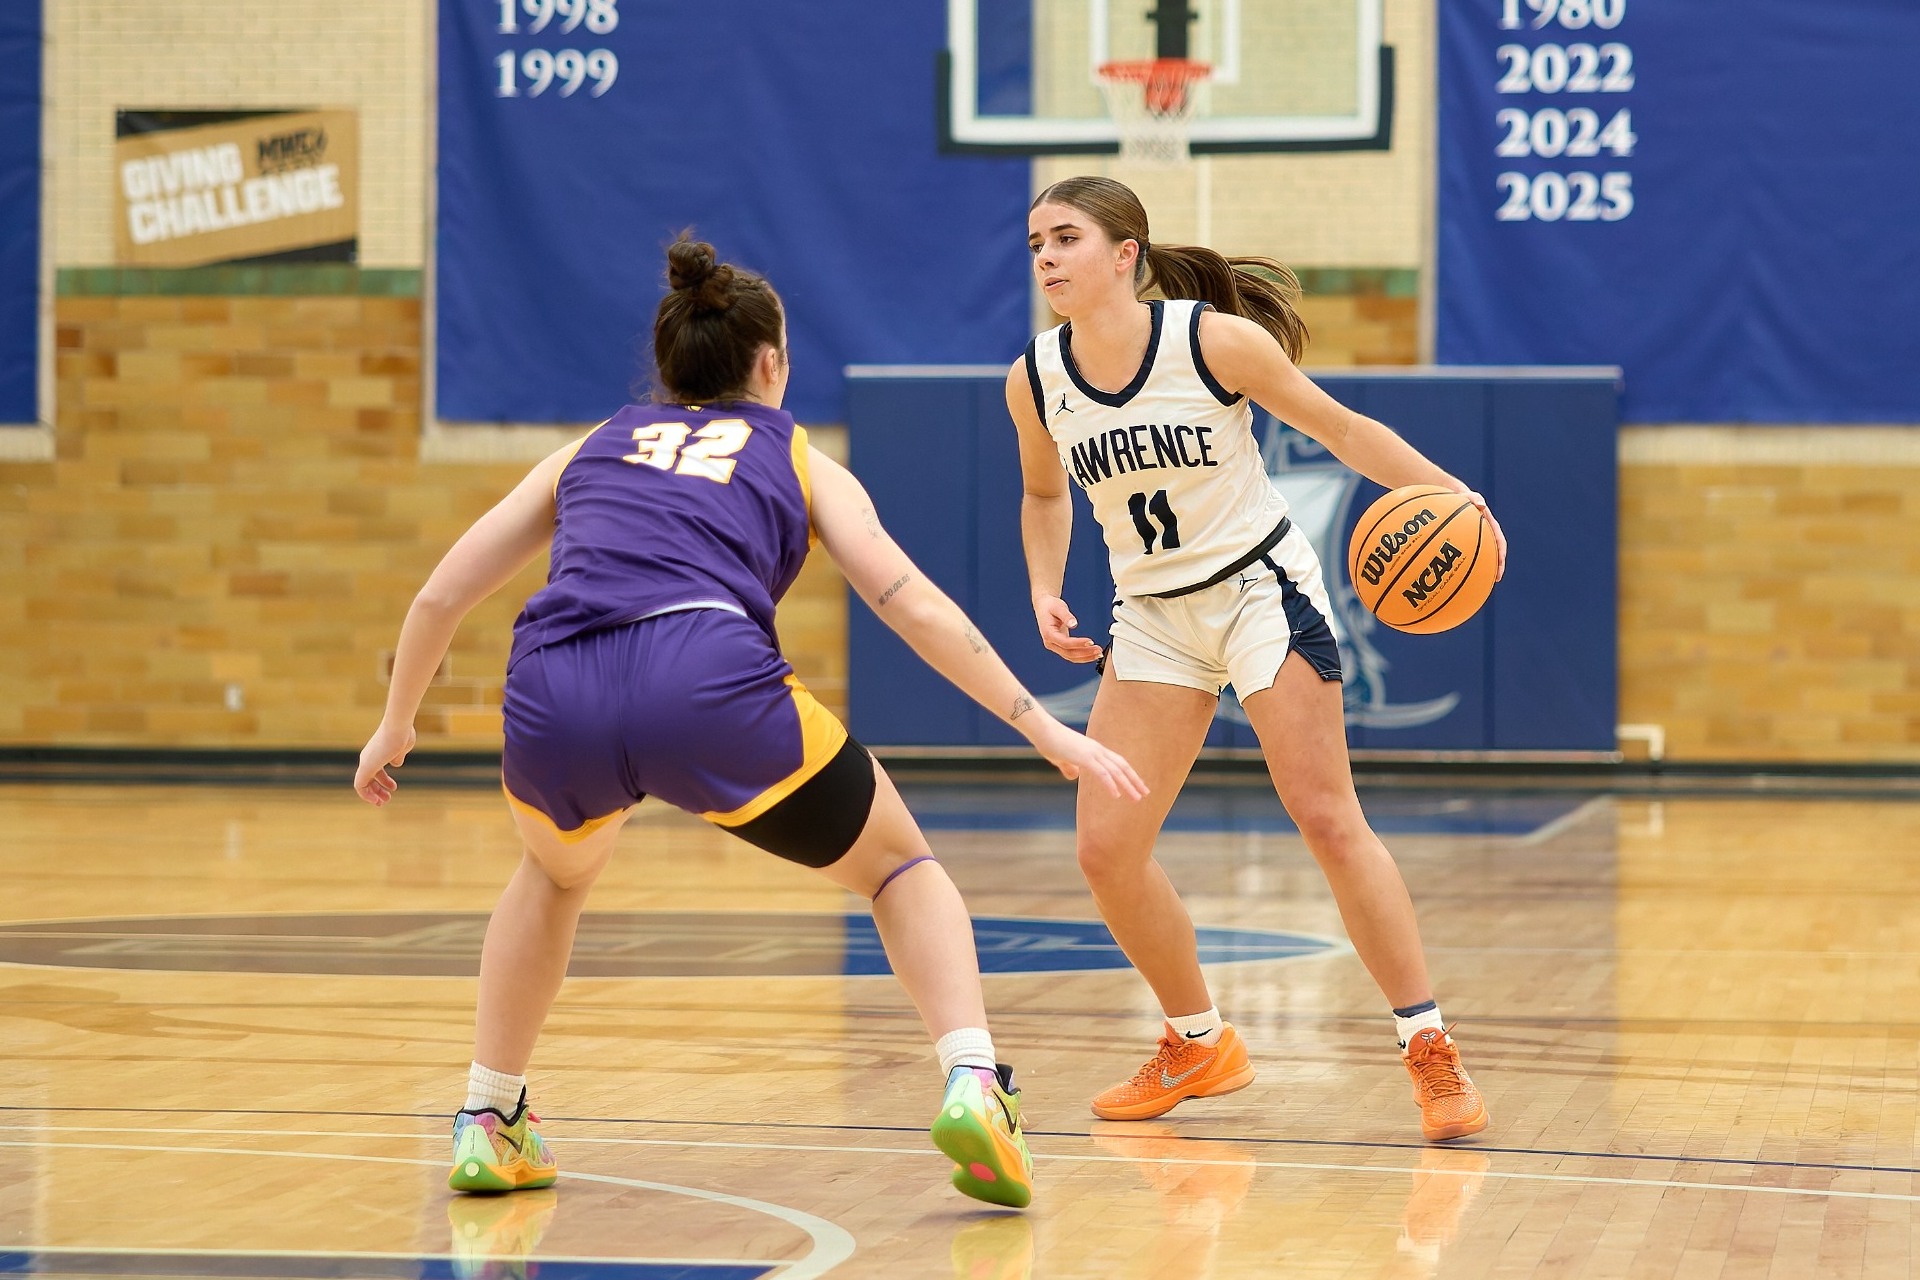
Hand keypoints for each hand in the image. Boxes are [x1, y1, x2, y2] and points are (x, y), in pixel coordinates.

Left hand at [354, 721, 415, 806]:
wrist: (398, 726)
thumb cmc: (402, 734)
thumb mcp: (402, 748)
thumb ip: (398, 756)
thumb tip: (395, 764)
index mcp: (376, 753)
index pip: (375, 770)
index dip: (383, 781)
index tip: (393, 788)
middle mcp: (368, 757)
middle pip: (368, 778)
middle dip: (378, 790)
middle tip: (387, 799)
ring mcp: (366, 762)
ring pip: (363, 783)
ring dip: (372, 795)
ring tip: (382, 802)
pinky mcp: (365, 768)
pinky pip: (360, 785)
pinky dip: (366, 795)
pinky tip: (376, 799)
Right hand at [1027, 718, 1147, 800]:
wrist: (1042, 730)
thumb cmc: (1049, 742)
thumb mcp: (1061, 758)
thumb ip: (1069, 767)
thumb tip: (1074, 776)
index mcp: (1094, 750)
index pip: (1117, 762)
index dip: (1128, 773)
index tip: (1138, 784)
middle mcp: (1097, 750)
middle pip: (1122, 766)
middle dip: (1134, 780)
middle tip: (1145, 793)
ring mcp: (1092, 753)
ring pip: (1115, 771)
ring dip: (1127, 785)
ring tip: (1137, 798)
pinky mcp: (1084, 758)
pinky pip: (1102, 773)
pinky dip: (1111, 784)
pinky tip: (1117, 795)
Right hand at [1033, 594, 1101, 662]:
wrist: (1044, 606)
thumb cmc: (1050, 606)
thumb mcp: (1058, 607)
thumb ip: (1066, 616)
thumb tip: (1074, 624)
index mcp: (1048, 634)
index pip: (1065, 643)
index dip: (1078, 644)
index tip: (1090, 641)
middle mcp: (1050, 643)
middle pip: (1069, 653)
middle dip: (1085, 653)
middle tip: (1099, 650)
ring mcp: (1055, 646)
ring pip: (1071, 657)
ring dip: (1085, 657)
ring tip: (1098, 654)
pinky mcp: (1060, 646)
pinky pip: (1071, 655)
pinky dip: (1082, 656)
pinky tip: (1092, 654)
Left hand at [1461, 491, 1507, 580]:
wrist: (1450, 497)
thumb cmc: (1461, 497)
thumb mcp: (1468, 496)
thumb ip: (1473, 498)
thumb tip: (1481, 505)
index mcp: (1490, 526)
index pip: (1499, 542)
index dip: (1501, 555)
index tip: (1501, 567)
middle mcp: (1484, 534)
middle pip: (1493, 552)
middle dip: (1496, 566)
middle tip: (1495, 579)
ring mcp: (1474, 538)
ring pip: (1480, 555)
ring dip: (1481, 568)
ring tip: (1479, 582)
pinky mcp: (1463, 540)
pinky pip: (1464, 553)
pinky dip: (1462, 563)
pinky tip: (1455, 574)